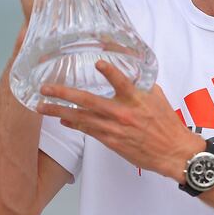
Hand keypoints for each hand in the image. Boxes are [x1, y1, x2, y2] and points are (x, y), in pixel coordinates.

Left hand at [36, 61, 202, 181]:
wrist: (171, 151)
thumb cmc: (167, 123)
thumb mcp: (158, 97)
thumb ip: (141, 85)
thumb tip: (129, 73)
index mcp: (137, 99)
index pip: (122, 82)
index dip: (110, 72)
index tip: (98, 63)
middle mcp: (123, 113)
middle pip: (88, 101)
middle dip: (64, 94)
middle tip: (46, 88)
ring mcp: (115, 128)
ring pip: (81, 118)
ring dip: (60, 112)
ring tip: (42, 107)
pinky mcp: (111, 141)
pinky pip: (88, 131)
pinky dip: (74, 125)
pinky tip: (63, 120)